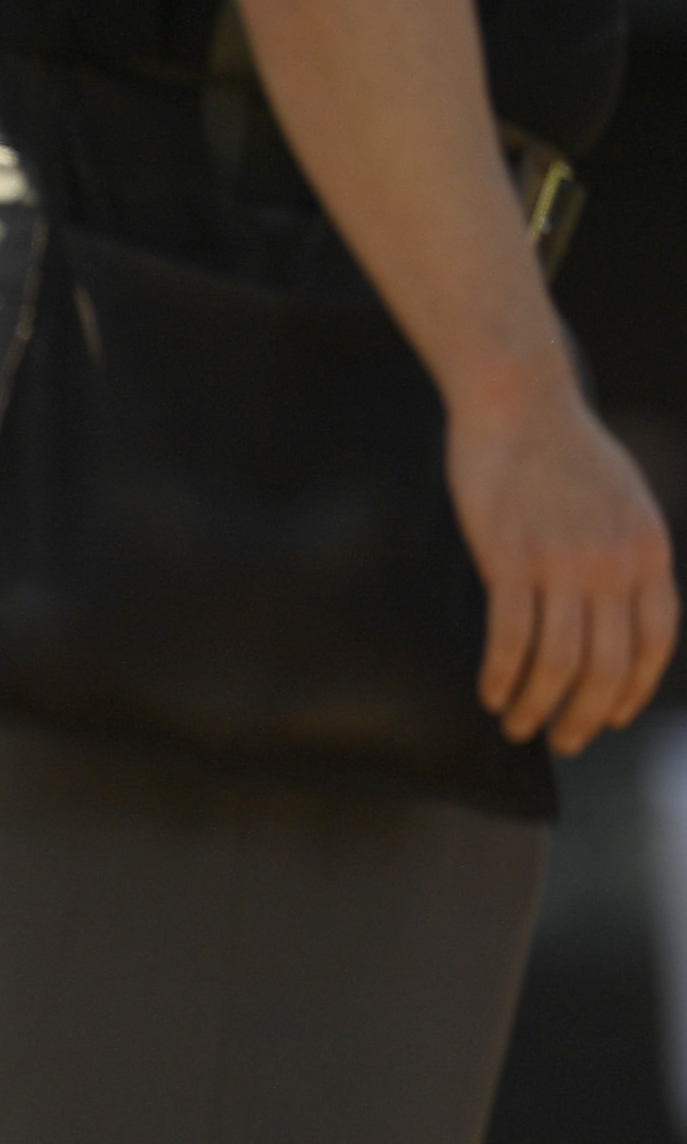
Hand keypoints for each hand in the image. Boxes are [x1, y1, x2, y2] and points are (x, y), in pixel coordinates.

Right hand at [454, 378, 675, 755]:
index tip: (611, 716)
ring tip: (516, 725)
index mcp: (649, 550)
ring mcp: (563, 561)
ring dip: (538, 706)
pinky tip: (489, 692)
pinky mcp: (511, 557)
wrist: (521, 403)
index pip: (655, 641)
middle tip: (562, 741)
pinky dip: (501, 675)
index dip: (634, 688)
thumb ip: (627, 553)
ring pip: (560, 661)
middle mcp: (614, 562)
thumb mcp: (623, 502)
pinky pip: (511, 636)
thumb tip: (615, 607)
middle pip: (607, 663)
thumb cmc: (563, 451)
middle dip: (585, 715)